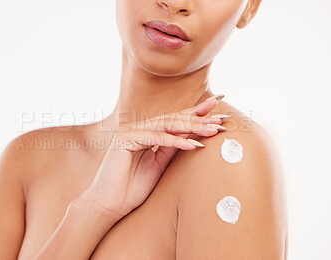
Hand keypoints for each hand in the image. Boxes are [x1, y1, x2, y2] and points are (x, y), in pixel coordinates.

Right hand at [85, 95, 226, 218]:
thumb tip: (193, 138)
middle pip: (173, 119)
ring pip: (166, 125)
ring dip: (192, 128)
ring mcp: (130, 131)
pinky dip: (175, 141)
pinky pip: (155, 138)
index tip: (218, 111)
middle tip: (221, 115)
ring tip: (213, 129)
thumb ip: (171, 149)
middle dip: (199, 117)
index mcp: (146, 133)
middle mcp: (137, 128)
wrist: (108, 205)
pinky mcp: (124, 140)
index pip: (174, 121)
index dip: (196, 115)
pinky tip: (193, 145)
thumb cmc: (131, 188)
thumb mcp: (158, 165)